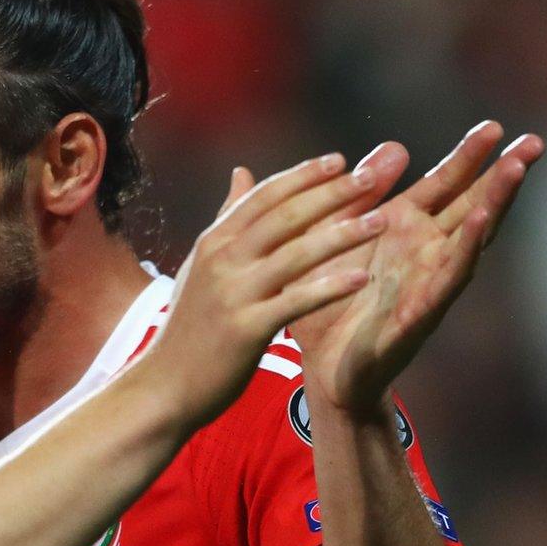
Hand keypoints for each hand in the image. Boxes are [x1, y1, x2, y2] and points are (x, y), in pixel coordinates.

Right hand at [151, 155, 383, 428]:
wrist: (164, 385)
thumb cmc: (190, 326)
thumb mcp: (201, 265)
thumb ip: (226, 218)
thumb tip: (242, 172)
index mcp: (214, 242)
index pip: (264, 196)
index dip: (303, 176)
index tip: (339, 160)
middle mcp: (222, 260)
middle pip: (285, 216)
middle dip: (332, 194)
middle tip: (372, 176)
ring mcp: (233, 294)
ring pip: (296, 254)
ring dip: (343, 234)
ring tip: (381, 220)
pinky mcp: (246, 329)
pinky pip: (296, 301)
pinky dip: (330, 287)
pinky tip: (361, 278)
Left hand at [290, 123, 544, 413]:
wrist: (322, 372)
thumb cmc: (328, 305)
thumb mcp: (331, 237)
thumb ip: (356, 195)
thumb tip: (387, 149)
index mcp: (405, 231)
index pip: (446, 185)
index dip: (470, 157)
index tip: (493, 126)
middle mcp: (426, 254)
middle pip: (473, 204)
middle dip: (503, 174)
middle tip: (535, 141)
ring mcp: (429, 283)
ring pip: (471, 237)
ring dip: (494, 203)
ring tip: (515, 169)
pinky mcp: (421, 314)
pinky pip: (448, 278)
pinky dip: (464, 250)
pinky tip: (479, 224)